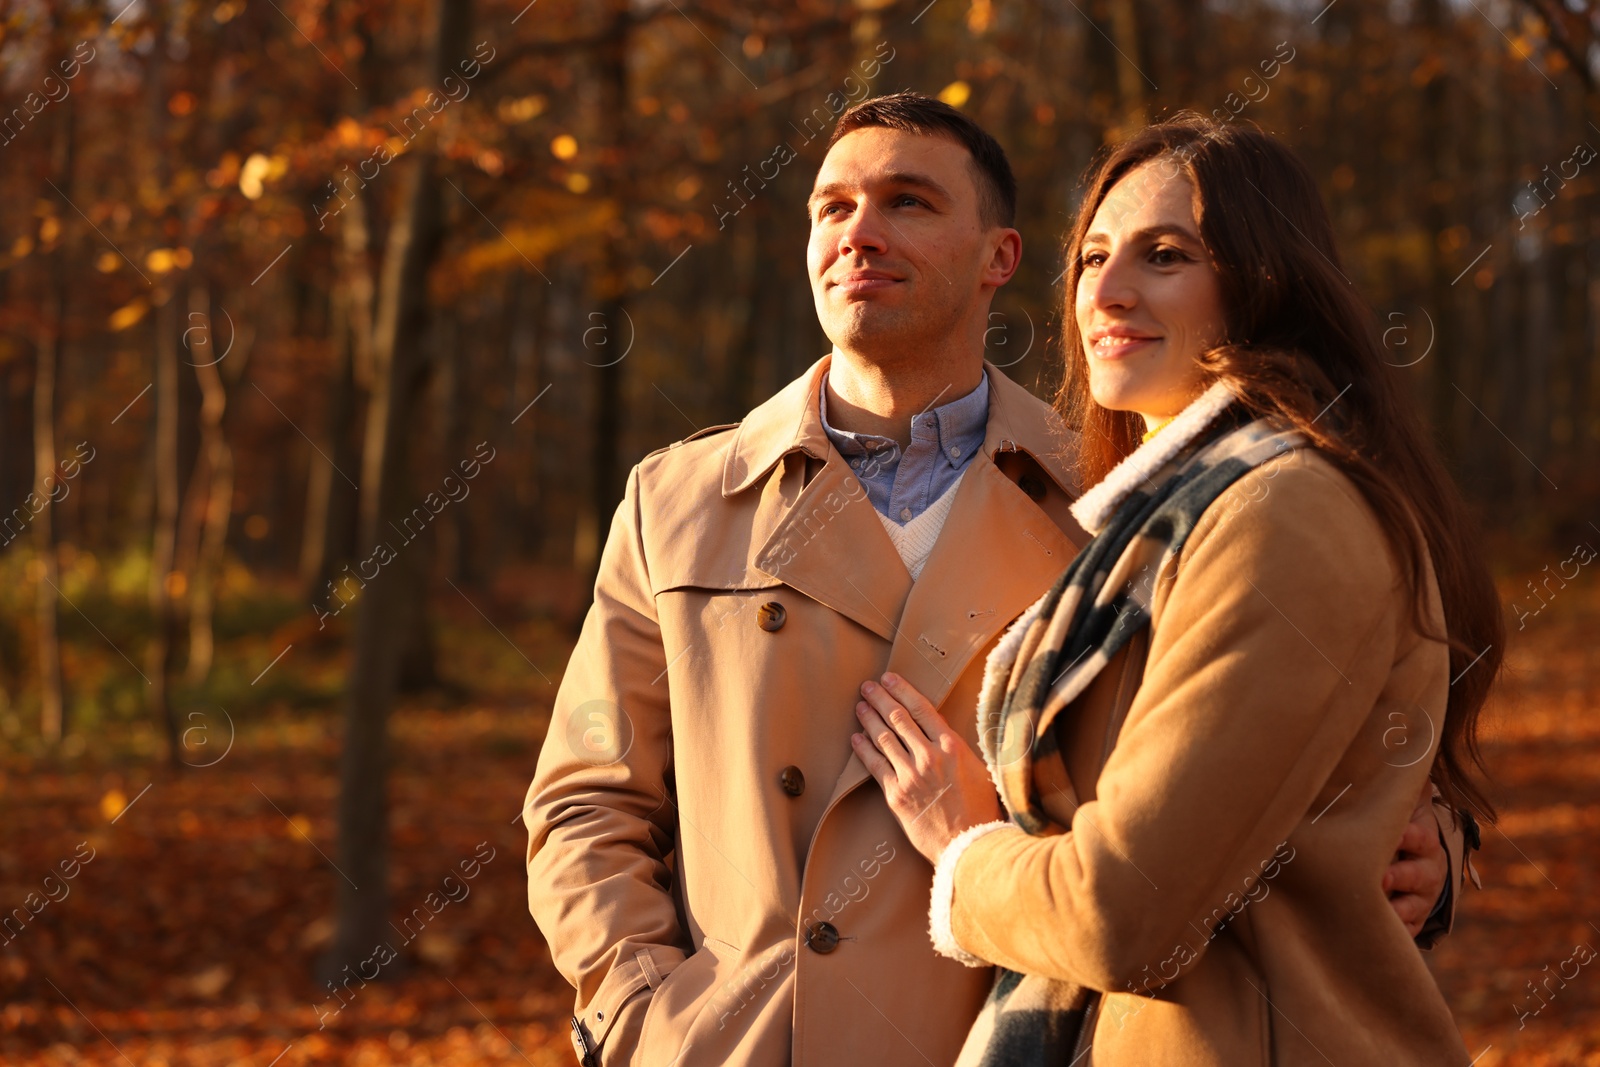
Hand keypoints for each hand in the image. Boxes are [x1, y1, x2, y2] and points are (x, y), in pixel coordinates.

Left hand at [851, 672, 1003, 863]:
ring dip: (869, 719)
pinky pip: (875, 766)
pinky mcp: (896, 795)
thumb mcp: (982, 771)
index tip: (889, 678)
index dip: (901, 690)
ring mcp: (910, 775)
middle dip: (880, 699)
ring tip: (860, 706)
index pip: (921, 708)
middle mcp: (929, 756)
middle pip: (898, 718)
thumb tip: (950, 734)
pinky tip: (856, 738)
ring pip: (883, 739)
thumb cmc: (981, 810)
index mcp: (952, 746)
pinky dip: (864, 749)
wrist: (970, 844)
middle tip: (867, 686)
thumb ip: (962, 749)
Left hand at [1383, 780, 1446, 937]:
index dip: (1408, 836)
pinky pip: (1409, 930)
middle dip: (1400, 876)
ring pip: (1415, 906)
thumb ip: (1403, 786)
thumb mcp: (1403, 807)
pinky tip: (1386, 936)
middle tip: (1379, 879)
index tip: (1395, 834)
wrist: (1417, 862)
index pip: (1420, 836)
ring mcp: (1423, 896)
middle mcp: (1428, 868)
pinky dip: (1399, 934)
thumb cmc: (1399, 828)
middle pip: (1420, 874)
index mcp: (1424, 839)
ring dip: (1399, 910)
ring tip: (1381, 912)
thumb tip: (1408, 750)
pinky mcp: (1414, 919)